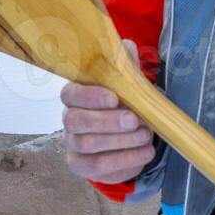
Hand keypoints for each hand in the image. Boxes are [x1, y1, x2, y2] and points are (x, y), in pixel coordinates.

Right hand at [60, 39, 155, 183]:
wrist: (125, 135)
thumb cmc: (122, 103)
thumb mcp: (126, 83)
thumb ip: (125, 65)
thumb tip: (127, 46)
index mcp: (75, 95)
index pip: (71, 94)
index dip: (91, 97)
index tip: (115, 98)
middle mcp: (69, 120)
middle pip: (76, 122)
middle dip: (107, 122)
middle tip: (135, 120)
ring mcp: (73, 145)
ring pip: (88, 146)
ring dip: (121, 142)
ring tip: (146, 136)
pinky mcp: (83, 166)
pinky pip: (98, 168)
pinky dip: (125, 161)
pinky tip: (145, 153)